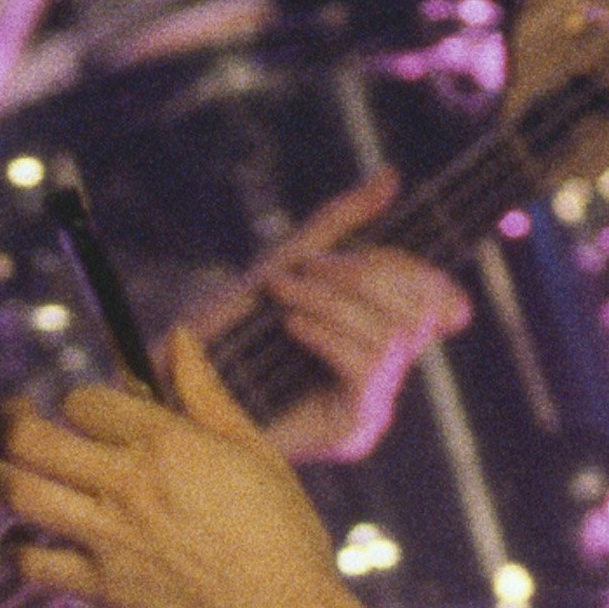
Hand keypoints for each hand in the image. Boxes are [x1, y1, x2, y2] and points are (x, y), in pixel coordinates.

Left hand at [0, 327, 399, 607]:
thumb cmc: (283, 537)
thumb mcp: (253, 453)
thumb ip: (205, 394)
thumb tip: (178, 335)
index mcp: (169, 444)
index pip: (86, 401)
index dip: (79, 401)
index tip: (81, 412)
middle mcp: (130, 486)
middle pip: (32, 438)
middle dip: (6, 418)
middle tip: (4, 415)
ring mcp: (110, 539)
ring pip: (19, 493)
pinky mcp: (102, 590)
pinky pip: (33, 564)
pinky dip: (15, 550)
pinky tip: (18, 540)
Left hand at [231, 180, 466, 464]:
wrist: (171, 391)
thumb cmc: (224, 332)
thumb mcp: (288, 264)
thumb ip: (339, 225)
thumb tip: (391, 175)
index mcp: (375, 339)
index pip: (437, 302)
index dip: (421, 273)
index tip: (364, 253)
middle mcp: (381, 376)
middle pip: (414, 313)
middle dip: (359, 277)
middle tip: (300, 269)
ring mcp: (370, 408)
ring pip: (389, 337)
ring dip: (331, 302)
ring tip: (282, 292)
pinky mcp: (350, 431)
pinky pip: (364, 369)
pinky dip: (328, 334)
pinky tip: (291, 325)